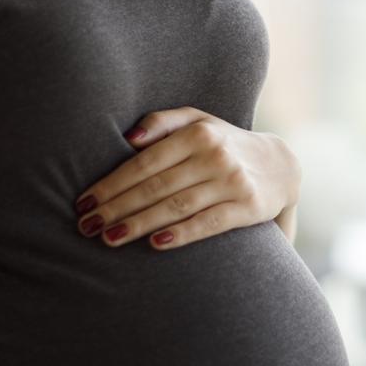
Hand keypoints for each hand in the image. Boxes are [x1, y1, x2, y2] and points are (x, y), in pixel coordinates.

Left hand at [73, 106, 301, 250]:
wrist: (281, 166)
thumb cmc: (224, 144)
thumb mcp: (198, 121)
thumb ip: (162, 122)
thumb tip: (128, 139)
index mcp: (197, 132)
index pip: (144, 162)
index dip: (111, 183)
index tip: (83, 203)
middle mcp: (215, 154)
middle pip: (155, 186)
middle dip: (116, 208)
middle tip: (86, 226)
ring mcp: (232, 181)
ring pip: (176, 206)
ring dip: (139, 224)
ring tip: (108, 239)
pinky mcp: (248, 207)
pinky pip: (208, 223)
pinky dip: (181, 234)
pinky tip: (155, 244)